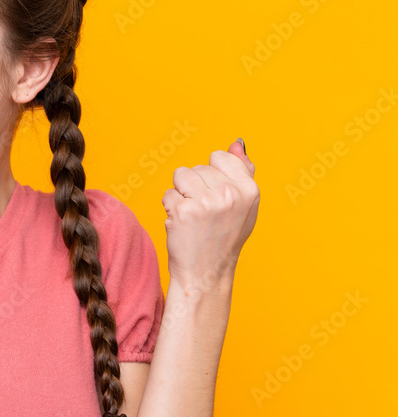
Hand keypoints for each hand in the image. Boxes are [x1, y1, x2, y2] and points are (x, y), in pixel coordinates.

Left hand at [161, 139, 259, 293]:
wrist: (207, 273)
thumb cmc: (224, 238)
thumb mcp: (244, 205)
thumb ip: (242, 171)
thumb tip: (237, 143)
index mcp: (249, 189)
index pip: (219, 157)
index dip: (212, 177)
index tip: (217, 198)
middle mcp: (229, 194)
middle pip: (197, 168)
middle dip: (195, 187)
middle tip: (205, 215)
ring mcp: (206, 202)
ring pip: (180, 176)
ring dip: (181, 194)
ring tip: (193, 216)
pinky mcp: (183, 211)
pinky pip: (168, 194)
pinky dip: (170, 208)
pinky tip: (182, 225)